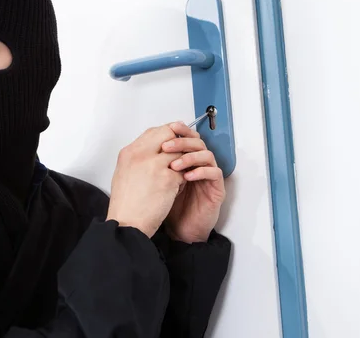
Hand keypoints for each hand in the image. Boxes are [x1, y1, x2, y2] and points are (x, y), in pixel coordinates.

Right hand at [107, 125, 185, 237]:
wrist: (128, 223)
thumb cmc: (125, 203)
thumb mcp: (124, 172)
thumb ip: (138, 158)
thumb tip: (154, 150)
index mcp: (129, 152)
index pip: (154, 131)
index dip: (167, 135)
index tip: (173, 141)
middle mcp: (141, 155)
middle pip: (169, 135)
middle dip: (178, 144)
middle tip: (181, 155)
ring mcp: (155, 165)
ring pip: (179, 152)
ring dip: (181, 162)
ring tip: (177, 174)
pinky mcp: (167, 179)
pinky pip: (183, 171)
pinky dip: (183, 178)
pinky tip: (176, 187)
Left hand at [161, 122, 225, 242]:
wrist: (179, 231)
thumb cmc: (168, 207)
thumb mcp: (157, 181)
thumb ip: (154, 163)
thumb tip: (142, 144)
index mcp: (185, 160)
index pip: (185, 138)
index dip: (178, 131)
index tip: (167, 129)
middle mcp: (198, 165)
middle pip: (197, 142)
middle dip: (181, 141)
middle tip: (167, 146)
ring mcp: (208, 177)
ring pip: (207, 155)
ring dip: (190, 156)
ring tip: (174, 164)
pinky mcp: (216, 190)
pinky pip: (214, 173)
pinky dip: (201, 171)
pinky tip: (187, 176)